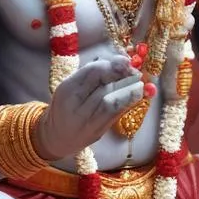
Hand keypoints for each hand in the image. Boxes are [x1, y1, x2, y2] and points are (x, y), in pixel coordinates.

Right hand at [33, 55, 147, 160]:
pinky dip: (128, 103)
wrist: (58, 136)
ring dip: (129, 90)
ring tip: (139, 83)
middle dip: (122, 76)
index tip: (126, 61)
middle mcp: (75, 104)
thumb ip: (92, 73)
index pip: (92, 72)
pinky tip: (136, 96)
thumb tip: (120, 61)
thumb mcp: (72, 85)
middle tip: (135, 70)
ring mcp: (86, 120)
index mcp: (67, 88)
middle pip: (103, 86)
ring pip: (111, 102)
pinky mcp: (97, 131)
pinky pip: (115, 115)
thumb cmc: (67, 106)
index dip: (113, 65)